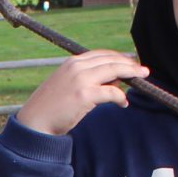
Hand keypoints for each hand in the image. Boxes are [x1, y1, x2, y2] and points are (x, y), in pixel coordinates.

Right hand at [14, 50, 149, 136]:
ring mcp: (80, 79)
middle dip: (130, 64)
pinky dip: (120, 97)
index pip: (101, 54)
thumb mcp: (67, 86)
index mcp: (72, 63)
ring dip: (131, 73)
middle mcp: (77, 67)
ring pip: (114, 70)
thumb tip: (114, 80)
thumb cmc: (51, 107)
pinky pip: (111, 92)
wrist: (35, 122)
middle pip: (111, 59)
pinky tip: (123, 103)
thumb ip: (88, 80)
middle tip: (143, 70)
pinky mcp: (84, 95)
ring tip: (141, 78)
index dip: (119, 57)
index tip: (131, 63)